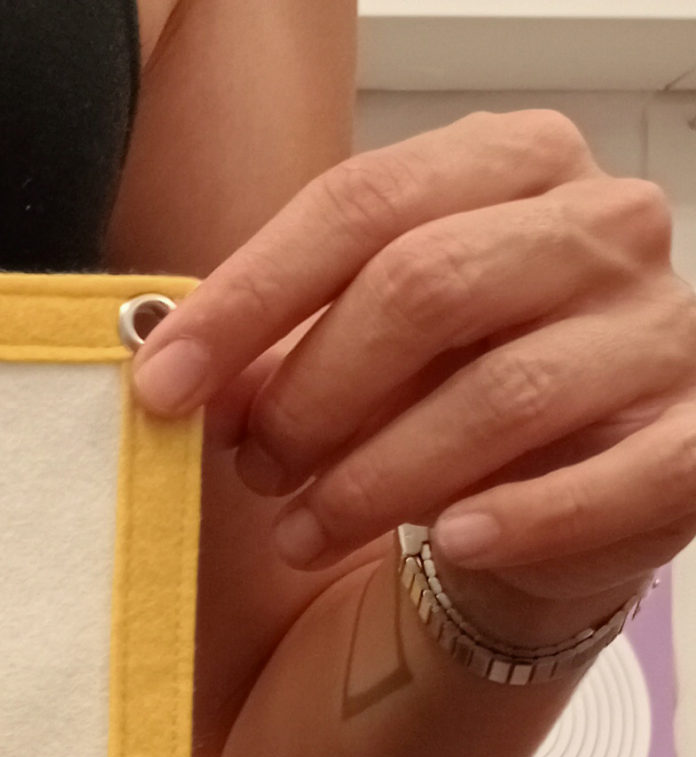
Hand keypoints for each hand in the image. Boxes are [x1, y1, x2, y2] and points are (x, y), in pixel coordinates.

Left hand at [133, 112, 695, 642]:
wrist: (547, 492)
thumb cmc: (438, 395)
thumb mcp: (351, 350)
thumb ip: (275, 346)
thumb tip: (178, 372)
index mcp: (513, 167)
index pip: (363, 205)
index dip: (246, 298)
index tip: (161, 381)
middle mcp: (602, 227)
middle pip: (425, 286)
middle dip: (309, 393)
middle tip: (253, 466)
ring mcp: (658, 331)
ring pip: (498, 394)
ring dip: (371, 480)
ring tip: (301, 532)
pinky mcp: (691, 440)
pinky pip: (614, 479)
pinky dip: (522, 518)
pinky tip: (454, 541)